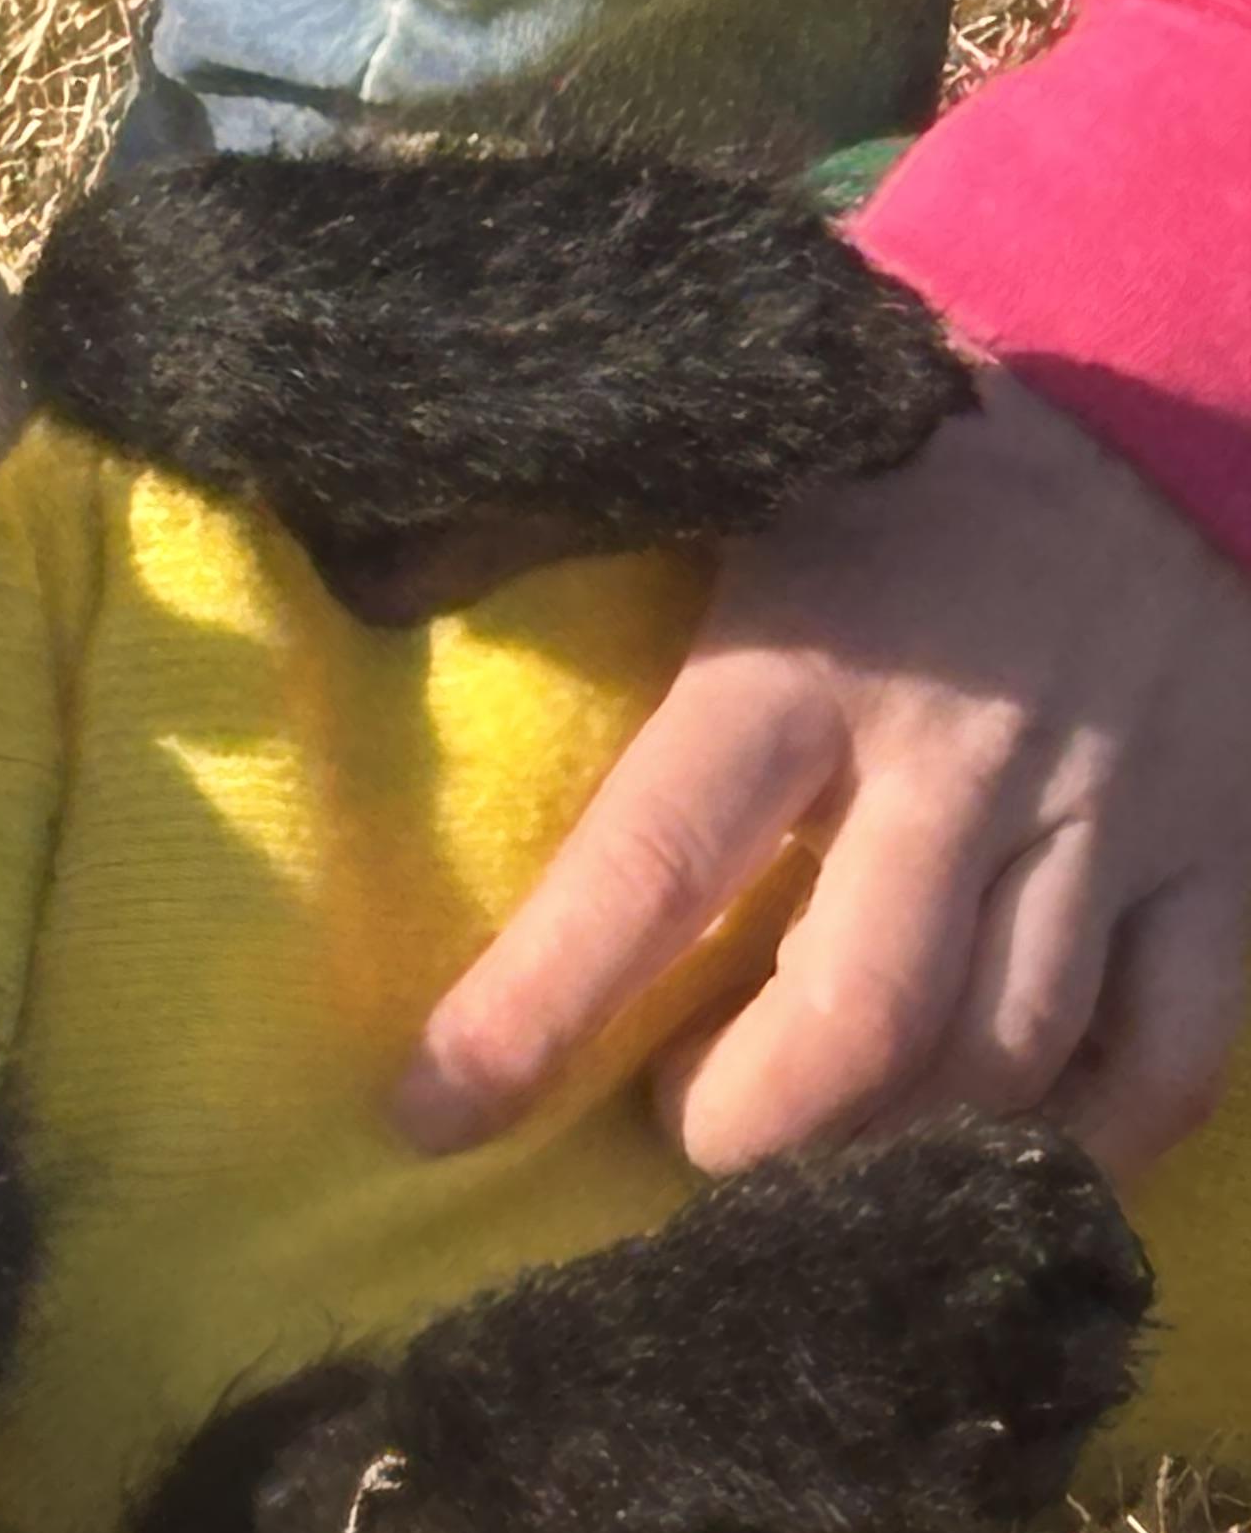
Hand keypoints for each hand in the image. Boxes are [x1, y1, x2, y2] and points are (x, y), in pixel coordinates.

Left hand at [391, 369, 1250, 1182]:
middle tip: (676, 1120)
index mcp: (811, 654)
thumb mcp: (725, 464)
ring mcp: (1116, 809)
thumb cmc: (894, 455)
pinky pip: (1172, 1053)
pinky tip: (989, 1157)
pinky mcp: (1227, 850)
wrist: (1164, 375)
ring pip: (1002, 1059)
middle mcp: (968, 751)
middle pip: (854, 1017)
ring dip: (881, 1148)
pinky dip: (1084, 1143)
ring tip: (805, 1138)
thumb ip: (561, 530)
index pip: (653, 862)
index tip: (434, 1112)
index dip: (536, 1010)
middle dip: (740, 1122)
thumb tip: (368, 581)